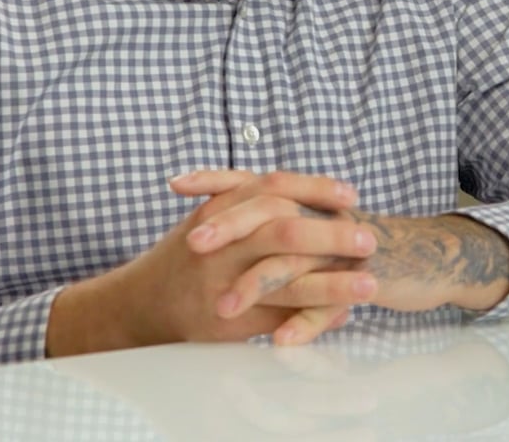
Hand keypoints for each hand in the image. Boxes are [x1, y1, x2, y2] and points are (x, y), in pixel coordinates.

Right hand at [46, 170, 380, 355]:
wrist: (138, 303)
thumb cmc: (184, 257)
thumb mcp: (212, 217)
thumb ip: (249, 203)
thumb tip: (305, 198)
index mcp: (220, 209)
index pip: (273, 187)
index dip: (316, 188)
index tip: (352, 194)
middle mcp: (221, 243)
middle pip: (284, 229)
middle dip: (331, 234)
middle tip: (369, 239)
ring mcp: (222, 282)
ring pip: (285, 279)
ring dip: (332, 284)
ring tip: (370, 287)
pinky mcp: (226, 321)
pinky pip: (276, 318)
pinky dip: (311, 318)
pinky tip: (342, 317)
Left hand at [174, 172, 508, 319]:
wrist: (423, 259)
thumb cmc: (355, 247)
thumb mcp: (312, 228)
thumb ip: (275, 221)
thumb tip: (221, 217)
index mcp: (305, 201)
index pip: (254, 180)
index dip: (217, 178)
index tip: (176, 184)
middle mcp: (321, 217)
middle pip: (271, 212)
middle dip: (230, 227)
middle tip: (193, 245)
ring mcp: (342, 248)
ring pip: (295, 262)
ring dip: (257, 286)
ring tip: (224, 311)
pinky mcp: (364, 279)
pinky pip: (329, 303)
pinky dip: (305, 323)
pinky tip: (281, 341)